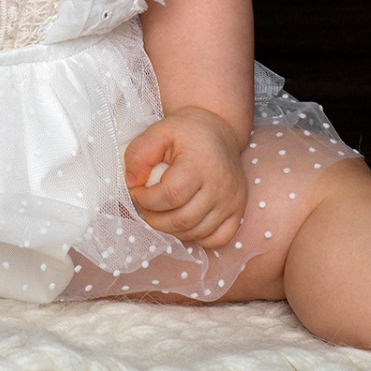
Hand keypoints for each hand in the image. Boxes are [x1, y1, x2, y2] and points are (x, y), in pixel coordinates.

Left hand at [124, 107, 246, 248]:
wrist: (217, 132)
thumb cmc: (185, 133)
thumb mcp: (158, 132)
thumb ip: (139, 155)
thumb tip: (132, 183)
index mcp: (200, 164)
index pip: (170, 196)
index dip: (147, 200)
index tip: (138, 191)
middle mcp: (220, 185)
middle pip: (182, 219)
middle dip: (155, 218)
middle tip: (147, 205)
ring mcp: (232, 201)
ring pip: (197, 232)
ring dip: (172, 229)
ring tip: (162, 211)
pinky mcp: (239, 211)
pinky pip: (217, 239)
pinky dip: (197, 236)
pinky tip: (184, 220)